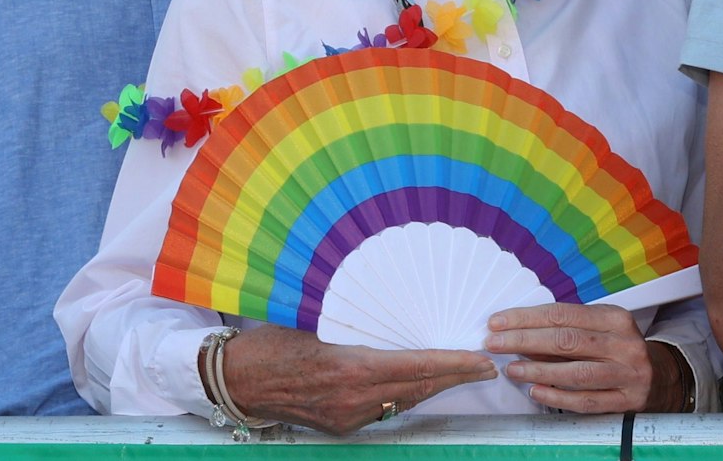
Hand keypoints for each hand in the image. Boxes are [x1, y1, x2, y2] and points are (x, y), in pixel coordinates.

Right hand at [221, 324, 495, 435]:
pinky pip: (384, 408)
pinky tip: (422, 383)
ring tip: (463, 373)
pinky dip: (407, 393)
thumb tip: (393, 297)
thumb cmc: (272, 341)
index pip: (417, 366)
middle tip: (487, 367)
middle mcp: (353, 398)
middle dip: (456, 377)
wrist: (234, 381)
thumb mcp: (315, 319)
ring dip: (434, 386)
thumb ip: (356, 318)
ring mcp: (346, 416)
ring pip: (404, 400)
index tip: (481, 359)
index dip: (453, 364)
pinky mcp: (339, 425)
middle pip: (418, 388)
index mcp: (351, 368)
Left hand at [486, 302, 670, 412]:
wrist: (661, 377)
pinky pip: (586, 401)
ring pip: (576, 373)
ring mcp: (627, 374)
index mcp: (615, 318)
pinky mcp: (626, 401)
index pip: (563, 315)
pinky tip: (536, 391)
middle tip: (495, 343)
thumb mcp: (600, 329)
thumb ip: (566, 331)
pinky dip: (557, 397)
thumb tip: (519, 333)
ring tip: (512, 368)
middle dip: (524, 340)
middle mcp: (624, 344)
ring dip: (538, 370)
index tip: (498, 322)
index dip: (527, 318)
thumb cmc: (620, 349)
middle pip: (567, 340)